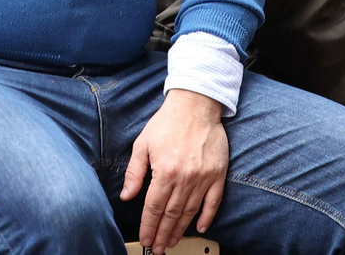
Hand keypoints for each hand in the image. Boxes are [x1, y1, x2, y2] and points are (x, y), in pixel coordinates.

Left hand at [120, 89, 228, 253]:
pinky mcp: (218, 173)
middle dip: (163, 234)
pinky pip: (213, 201)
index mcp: (165, 171)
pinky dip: (208, 216)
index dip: (148, 226)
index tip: (146, 238)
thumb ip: (135, 172)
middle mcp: (185, 178)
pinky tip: (202, 227)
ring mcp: (203, 177)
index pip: (154, 207)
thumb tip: (127, 195)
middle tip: (159, 248)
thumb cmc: (167, 122)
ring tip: (173, 241)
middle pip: (171, 214)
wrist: (195, 104)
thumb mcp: (143, 144)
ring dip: (181, 229)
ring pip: (191, 211)